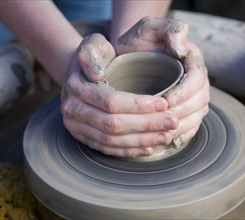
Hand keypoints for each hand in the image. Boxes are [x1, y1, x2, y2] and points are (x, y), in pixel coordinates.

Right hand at [61, 33, 177, 156]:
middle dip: (146, 125)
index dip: (138, 105)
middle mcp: (72, 110)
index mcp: (76, 87)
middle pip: (113, 125)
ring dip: (141, 140)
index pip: (111, 101)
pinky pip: (107, 150)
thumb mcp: (92, 46)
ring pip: (112, 140)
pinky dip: (130, 151)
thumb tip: (97, 74)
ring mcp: (76, 127)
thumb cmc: (95, 58)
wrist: (80, 74)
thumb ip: (92, 54)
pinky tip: (149, 148)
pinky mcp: (84, 138)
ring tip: (166, 136)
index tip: (164, 104)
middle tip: (172, 122)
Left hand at [115, 17, 209, 144]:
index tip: (166, 102)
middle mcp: (196, 78)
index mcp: (192, 58)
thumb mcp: (150, 28)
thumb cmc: (138, 40)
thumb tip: (182, 48)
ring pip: (197, 114)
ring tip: (166, 133)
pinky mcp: (186, 107)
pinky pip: (192, 123)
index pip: (196, 79)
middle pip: (200, 100)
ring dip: (183, 126)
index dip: (184, 92)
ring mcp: (192, 94)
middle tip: (163, 121)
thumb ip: (169, 30)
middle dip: (183, 113)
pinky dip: (184, 133)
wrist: (130, 52)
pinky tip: (172, 140)